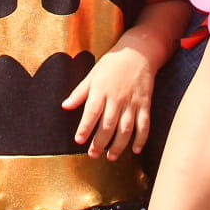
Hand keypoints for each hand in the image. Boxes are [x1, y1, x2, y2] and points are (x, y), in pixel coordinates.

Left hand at [62, 43, 155, 160]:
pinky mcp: (145, 104)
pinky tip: (136, 150)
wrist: (139, 52)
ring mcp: (132, 102)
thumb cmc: (113, 64)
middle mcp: (117, 98)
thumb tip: (65, 106)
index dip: (85, 128)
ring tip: (111, 156)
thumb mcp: (93, 74)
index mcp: (101, 90)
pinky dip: (141, 139)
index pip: (91, 112)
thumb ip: (79, 92)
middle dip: (100, 143)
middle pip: (108, 125)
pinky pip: (144, 125)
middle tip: (93, 154)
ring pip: (125, 129)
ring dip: (118, 145)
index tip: (79, 140)